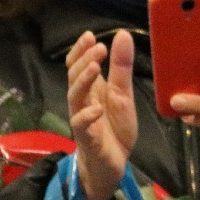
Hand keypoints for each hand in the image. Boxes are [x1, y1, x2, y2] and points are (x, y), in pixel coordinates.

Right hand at [67, 29, 137, 199]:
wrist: (113, 164)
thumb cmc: (114, 128)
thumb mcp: (123, 94)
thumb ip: (121, 68)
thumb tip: (122, 35)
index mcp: (92, 90)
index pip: (78, 66)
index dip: (80, 51)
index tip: (89, 35)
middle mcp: (83, 102)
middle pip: (75, 78)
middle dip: (84, 61)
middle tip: (98, 47)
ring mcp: (83, 120)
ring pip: (75, 98)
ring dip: (84, 82)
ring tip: (95, 68)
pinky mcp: (88, 139)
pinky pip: (81, 126)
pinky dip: (87, 116)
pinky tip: (96, 108)